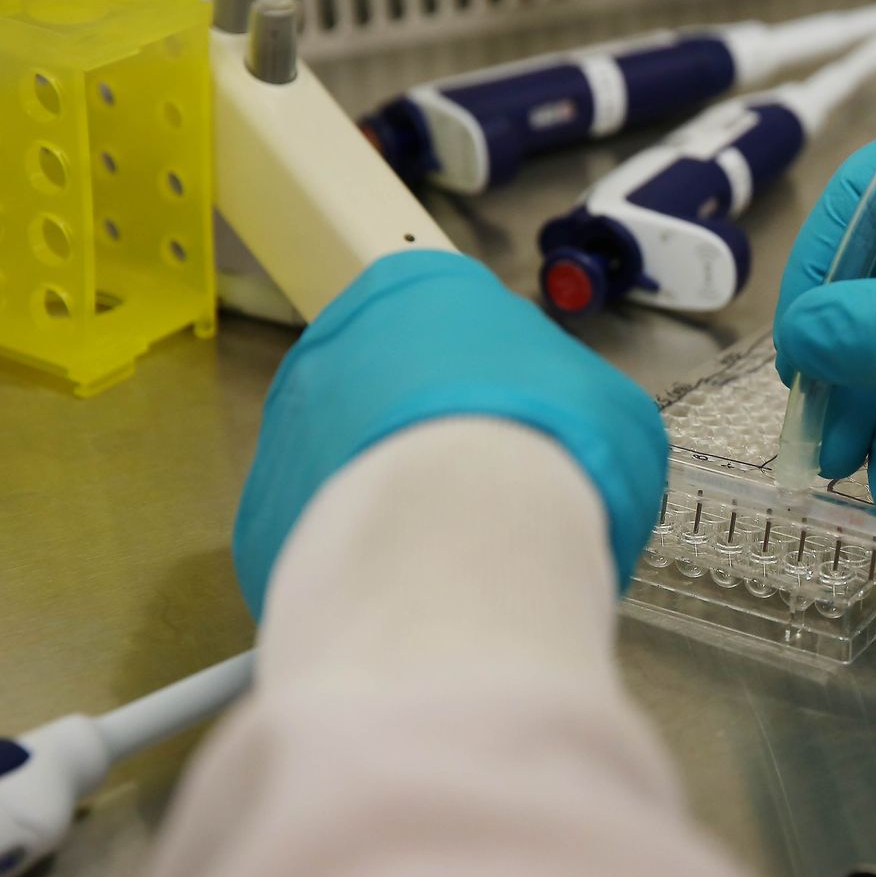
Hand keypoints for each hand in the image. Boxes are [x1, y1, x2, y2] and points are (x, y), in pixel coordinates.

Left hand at [233, 251, 666, 617]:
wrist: (467, 540)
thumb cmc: (554, 445)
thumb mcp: (616, 413)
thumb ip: (578, 408)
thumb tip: (564, 445)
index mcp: (422, 289)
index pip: (454, 325)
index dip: (498, 389)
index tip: (524, 435)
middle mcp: (336, 340)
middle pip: (392, 392)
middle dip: (435, 442)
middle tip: (493, 497)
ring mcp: (286, 428)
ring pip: (351, 465)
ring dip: (394, 501)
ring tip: (454, 552)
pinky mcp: (260, 519)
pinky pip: (322, 537)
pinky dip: (362, 562)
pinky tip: (410, 587)